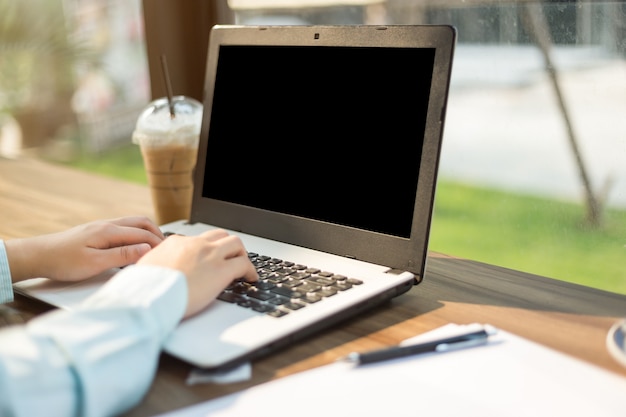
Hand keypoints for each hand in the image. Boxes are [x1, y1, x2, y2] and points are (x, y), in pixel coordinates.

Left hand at [5, 216, 163, 282]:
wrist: (39, 255)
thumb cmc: (63, 261)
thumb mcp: (95, 263)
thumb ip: (123, 255)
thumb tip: (146, 248)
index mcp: (109, 231)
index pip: (143, 234)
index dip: (158, 243)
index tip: (168, 254)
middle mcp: (107, 224)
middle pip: (141, 222)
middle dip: (157, 233)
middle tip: (166, 247)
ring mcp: (101, 226)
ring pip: (132, 223)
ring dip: (147, 232)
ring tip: (154, 246)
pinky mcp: (96, 231)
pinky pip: (123, 227)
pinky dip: (136, 233)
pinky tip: (134, 245)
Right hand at [137, 229, 257, 317]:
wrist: (147, 296)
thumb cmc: (143, 289)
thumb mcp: (144, 268)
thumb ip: (155, 264)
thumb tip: (153, 271)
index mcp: (175, 243)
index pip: (196, 240)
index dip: (205, 251)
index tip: (207, 260)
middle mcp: (194, 244)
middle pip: (219, 235)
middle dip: (227, 245)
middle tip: (230, 257)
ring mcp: (209, 256)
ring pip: (235, 243)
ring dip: (241, 254)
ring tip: (243, 266)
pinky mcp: (221, 271)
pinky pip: (243, 264)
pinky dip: (250, 270)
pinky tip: (251, 278)